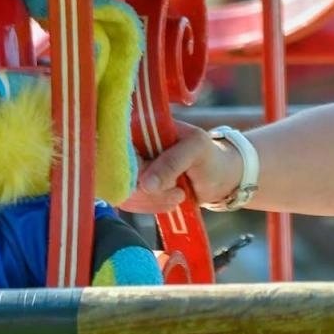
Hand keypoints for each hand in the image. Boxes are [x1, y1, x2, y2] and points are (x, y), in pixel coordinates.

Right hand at [121, 122, 240, 213]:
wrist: (218, 176)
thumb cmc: (208, 155)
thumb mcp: (197, 150)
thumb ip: (173, 162)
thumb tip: (146, 184)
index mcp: (139, 126)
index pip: (116, 150)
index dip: (131, 172)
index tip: (153, 184)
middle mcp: (128, 145)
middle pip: (115, 174)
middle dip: (145, 191)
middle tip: (177, 191)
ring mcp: (127, 166)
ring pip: (121, 191)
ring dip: (151, 201)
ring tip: (179, 194)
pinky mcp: (131, 185)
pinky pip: (128, 201)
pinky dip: (150, 206)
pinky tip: (172, 200)